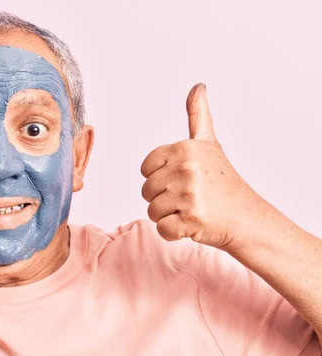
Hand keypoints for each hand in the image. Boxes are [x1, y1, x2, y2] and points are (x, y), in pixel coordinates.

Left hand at [140, 83, 269, 250]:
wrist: (247, 218)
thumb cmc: (223, 182)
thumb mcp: (209, 143)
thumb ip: (198, 114)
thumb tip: (198, 86)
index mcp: (185, 148)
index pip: (146, 169)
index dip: (161, 178)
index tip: (183, 179)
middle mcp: (187, 168)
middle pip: (146, 190)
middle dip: (164, 199)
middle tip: (190, 198)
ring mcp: (189, 195)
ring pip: (151, 211)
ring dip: (168, 216)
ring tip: (192, 210)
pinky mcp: (191, 220)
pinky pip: (162, 229)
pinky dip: (173, 232)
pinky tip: (192, 225)